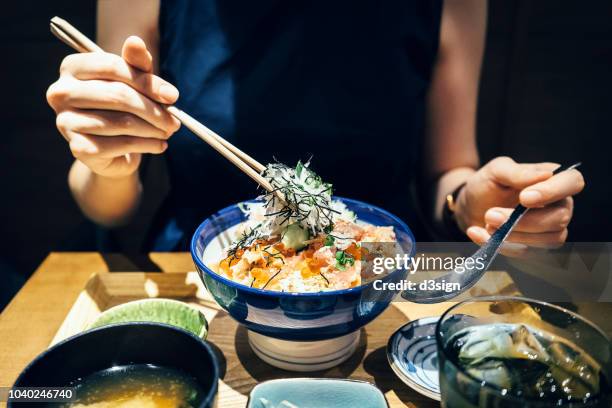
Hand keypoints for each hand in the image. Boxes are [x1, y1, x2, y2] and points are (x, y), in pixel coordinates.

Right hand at [46, 36, 180, 178]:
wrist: (111, 149)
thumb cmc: (123, 107)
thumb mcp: (134, 81)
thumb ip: (136, 63)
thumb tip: (136, 41)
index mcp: (72, 67)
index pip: (112, 67)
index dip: (146, 81)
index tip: (172, 96)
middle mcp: (61, 92)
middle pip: (118, 96)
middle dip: (154, 109)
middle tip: (175, 120)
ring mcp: (66, 121)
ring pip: (122, 122)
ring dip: (153, 128)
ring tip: (168, 131)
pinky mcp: (78, 148)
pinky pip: (120, 144)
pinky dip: (146, 145)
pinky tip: (159, 144)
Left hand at [454, 157, 584, 249]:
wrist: (470, 207)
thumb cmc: (487, 185)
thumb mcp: (496, 171)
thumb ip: (518, 172)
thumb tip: (546, 175)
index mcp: (553, 180)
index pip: (572, 182)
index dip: (553, 191)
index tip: (524, 198)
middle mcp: (558, 205)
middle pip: (560, 218)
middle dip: (524, 221)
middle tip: (490, 215)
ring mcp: (550, 229)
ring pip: (548, 240)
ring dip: (513, 235)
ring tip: (486, 223)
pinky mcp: (536, 248)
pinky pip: (528, 253)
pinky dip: (502, 246)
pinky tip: (479, 234)